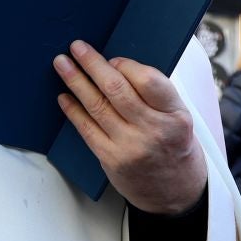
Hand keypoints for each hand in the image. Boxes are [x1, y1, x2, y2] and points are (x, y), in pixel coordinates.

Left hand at [55, 40, 206, 214]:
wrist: (174, 193)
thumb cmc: (173, 145)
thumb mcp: (178, 118)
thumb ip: (155, 95)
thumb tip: (114, 65)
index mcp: (176, 115)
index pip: (149, 80)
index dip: (126, 65)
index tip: (112, 58)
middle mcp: (154, 130)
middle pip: (117, 89)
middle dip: (93, 64)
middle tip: (76, 47)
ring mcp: (131, 146)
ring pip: (97, 106)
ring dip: (75, 81)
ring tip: (62, 64)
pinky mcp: (112, 159)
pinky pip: (87, 128)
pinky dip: (73, 110)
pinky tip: (64, 97)